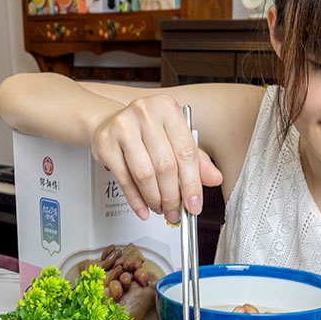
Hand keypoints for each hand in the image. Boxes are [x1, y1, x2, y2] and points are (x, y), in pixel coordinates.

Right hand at [90, 95, 222, 222]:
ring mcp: (122, 126)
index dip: (192, 184)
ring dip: (155, 199)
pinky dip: (136, 199)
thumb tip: (215, 178)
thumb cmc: (146, 131)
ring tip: (160, 208)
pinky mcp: (105, 143)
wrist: (110, 122)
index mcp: (167, 108)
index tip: (194, 205)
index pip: (186, 152)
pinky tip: (143, 208)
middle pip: (165, 165)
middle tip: (175, 211)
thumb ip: (196, 159)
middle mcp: (145, 113)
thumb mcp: (174, 138)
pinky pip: (124, 179)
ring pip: (144, 174)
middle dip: (172, 196)